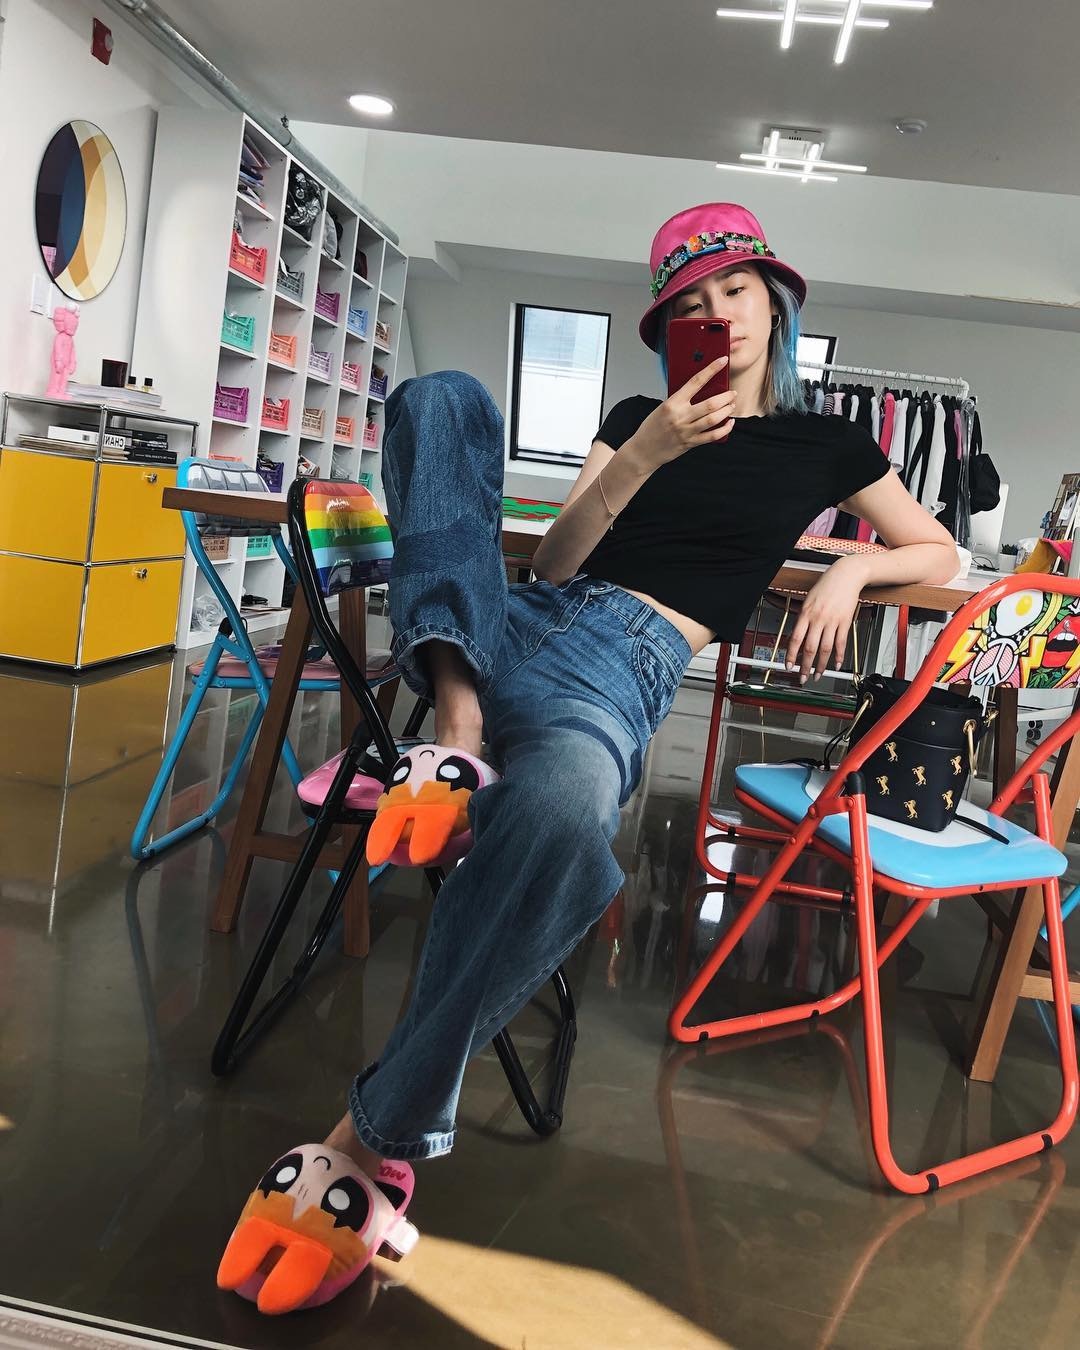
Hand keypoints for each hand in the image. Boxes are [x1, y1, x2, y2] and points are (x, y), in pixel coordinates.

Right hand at [630, 357, 735, 468]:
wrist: (643, 451)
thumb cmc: (651, 428)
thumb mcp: (662, 408)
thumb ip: (679, 400)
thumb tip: (699, 391)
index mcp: (672, 403)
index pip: (695, 382)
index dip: (711, 369)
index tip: (722, 361)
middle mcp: (680, 417)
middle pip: (710, 404)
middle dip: (725, 397)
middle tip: (732, 393)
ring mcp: (686, 431)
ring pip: (713, 419)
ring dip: (726, 411)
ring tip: (731, 406)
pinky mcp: (690, 443)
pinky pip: (712, 436)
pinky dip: (724, 429)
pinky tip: (729, 424)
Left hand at [785, 557, 867, 683]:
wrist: (846, 575)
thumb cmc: (827, 586)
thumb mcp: (809, 600)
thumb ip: (804, 618)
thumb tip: (799, 637)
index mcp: (806, 613)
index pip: (795, 639)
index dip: (791, 655)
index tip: (788, 666)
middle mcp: (818, 618)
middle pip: (810, 648)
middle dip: (805, 666)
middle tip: (803, 677)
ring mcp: (832, 621)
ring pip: (825, 649)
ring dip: (821, 665)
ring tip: (818, 675)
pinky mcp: (845, 622)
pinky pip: (841, 643)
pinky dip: (839, 656)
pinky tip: (836, 664)